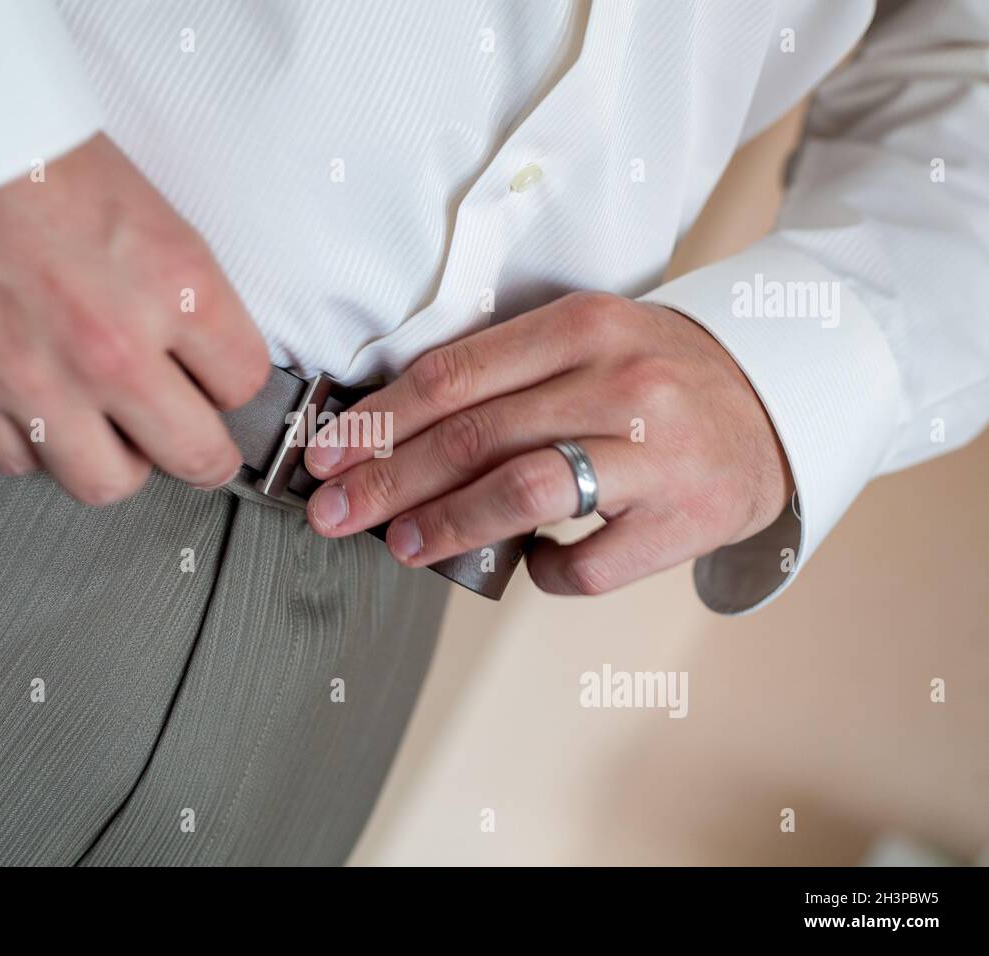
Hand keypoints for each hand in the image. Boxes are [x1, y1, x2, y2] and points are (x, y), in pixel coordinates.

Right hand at [0, 133, 269, 504]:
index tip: (219, 383)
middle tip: (193, 443)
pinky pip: (20, 464)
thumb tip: (196, 337)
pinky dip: (31, 446)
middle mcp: (114, 346)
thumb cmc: (9, 139)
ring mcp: (39, 384)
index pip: (245, 381)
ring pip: (109, 482)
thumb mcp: (135, 197)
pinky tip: (32, 409)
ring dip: (116, 462)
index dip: (231, 384)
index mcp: (171, 281)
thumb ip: (174, 280)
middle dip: (202, 452)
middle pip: (197, 455)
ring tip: (109, 435)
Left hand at [303, 292, 792, 595]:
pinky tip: (527, 565)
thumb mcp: (585, 344)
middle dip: (387, 481)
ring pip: (522, 492)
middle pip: (474, 436)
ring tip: (402, 545)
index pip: (452, 376)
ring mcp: (658, 452)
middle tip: (334, 514)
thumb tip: (392, 438)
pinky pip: (588, 563)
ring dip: (445, 524)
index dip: (378, 422)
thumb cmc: (654, 379)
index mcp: (582, 326)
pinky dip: (543, 572)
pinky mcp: (686, 518)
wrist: (774, 404)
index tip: (327, 457)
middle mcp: (620, 381)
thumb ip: (502, 377)